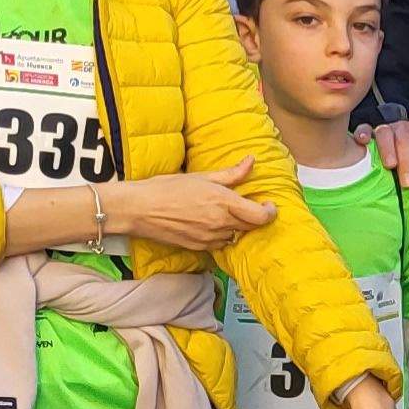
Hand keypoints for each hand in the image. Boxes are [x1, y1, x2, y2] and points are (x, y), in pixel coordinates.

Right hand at [105, 159, 276, 248]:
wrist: (139, 209)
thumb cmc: (167, 188)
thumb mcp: (202, 176)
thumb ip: (231, 173)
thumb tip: (251, 161)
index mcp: (223, 202)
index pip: (260, 216)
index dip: (269, 212)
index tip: (268, 205)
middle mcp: (220, 223)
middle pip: (251, 227)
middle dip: (253, 217)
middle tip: (248, 207)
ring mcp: (210, 238)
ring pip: (235, 236)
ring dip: (236, 226)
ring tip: (223, 213)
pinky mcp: (199, 247)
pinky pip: (220, 244)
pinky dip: (221, 235)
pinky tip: (210, 223)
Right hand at [365, 115, 408, 188]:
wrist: (397, 155)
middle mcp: (404, 128)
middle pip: (406, 139)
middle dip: (408, 162)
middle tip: (407, 183)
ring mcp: (385, 129)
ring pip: (385, 134)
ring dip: (388, 150)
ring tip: (390, 165)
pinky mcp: (368, 133)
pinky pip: (364, 129)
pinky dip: (363, 134)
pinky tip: (363, 142)